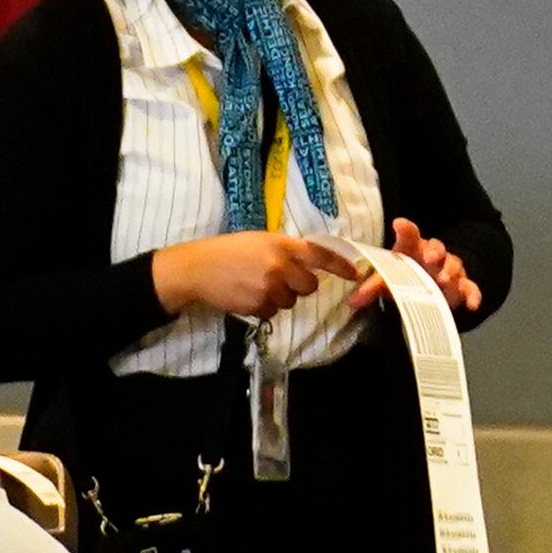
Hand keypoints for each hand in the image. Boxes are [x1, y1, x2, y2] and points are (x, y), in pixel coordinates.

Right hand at [152, 228, 358, 321]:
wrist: (196, 268)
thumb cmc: (227, 251)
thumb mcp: (259, 241)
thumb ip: (285, 250)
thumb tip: (309, 262)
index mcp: (281, 245)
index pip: (320, 255)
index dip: (340, 266)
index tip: (355, 274)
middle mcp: (279, 266)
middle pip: (308, 286)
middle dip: (299, 286)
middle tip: (282, 281)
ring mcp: (269, 287)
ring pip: (289, 302)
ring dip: (278, 297)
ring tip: (255, 286)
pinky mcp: (257, 305)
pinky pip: (271, 312)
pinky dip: (262, 306)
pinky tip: (246, 295)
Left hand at [342, 214, 482, 320]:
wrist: (429, 284)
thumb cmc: (406, 274)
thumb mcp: (387, 278)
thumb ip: (372, 286)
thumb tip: (352, 302)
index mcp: (414, 248)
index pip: (410, 236)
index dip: (406, 230)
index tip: (399, 224)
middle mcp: (435, 256)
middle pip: (438, 248)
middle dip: (434, 252)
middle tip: (428, 258)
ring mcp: (450, 270)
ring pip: (454, 266)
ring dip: (450, 272)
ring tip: (443, 280)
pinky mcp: (462, 286)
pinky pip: (470, 288)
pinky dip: (473, 295)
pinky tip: (472, 304)